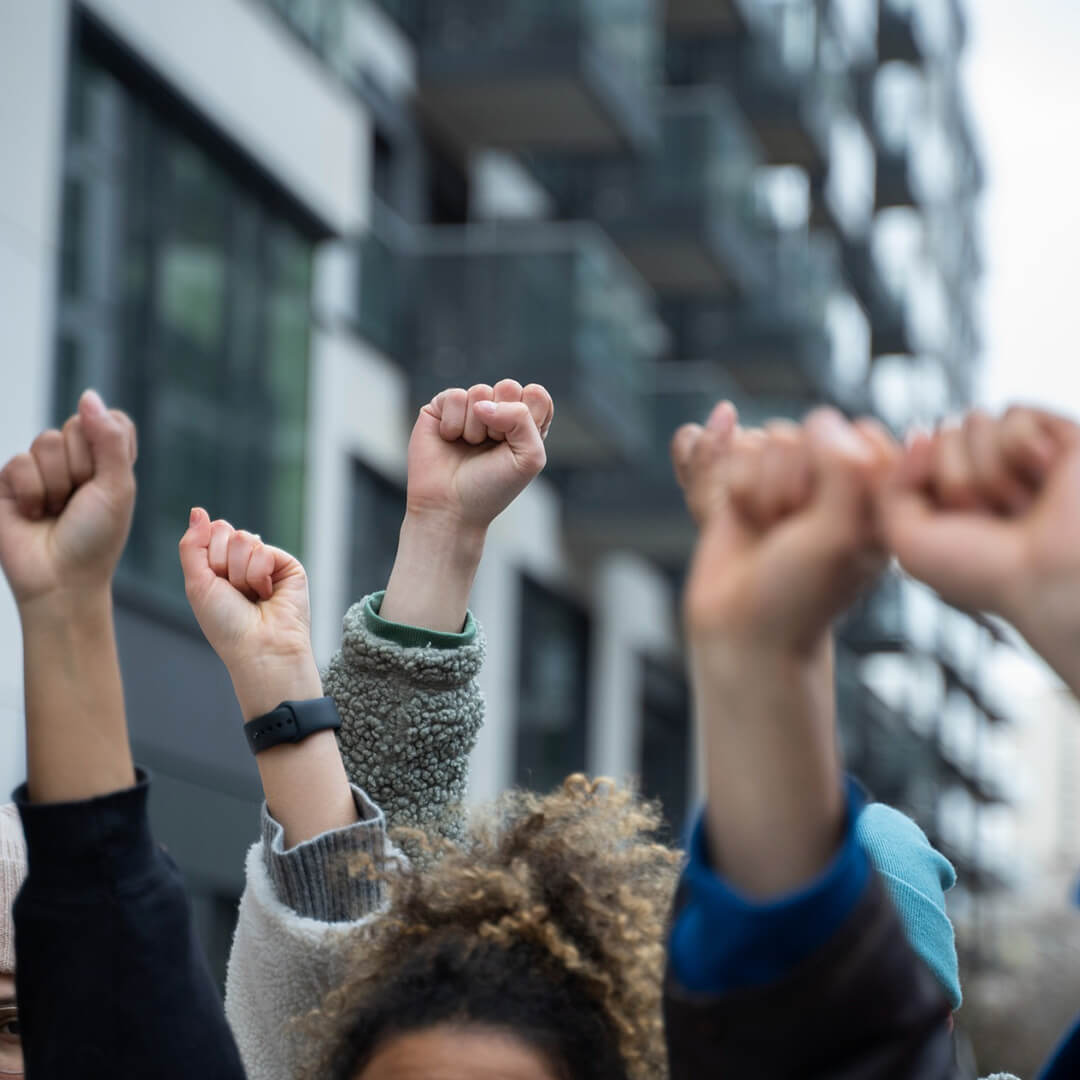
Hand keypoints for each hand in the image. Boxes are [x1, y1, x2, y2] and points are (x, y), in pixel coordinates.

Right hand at [0, 390, 135, 609]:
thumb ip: (108, 439)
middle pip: (77, 426)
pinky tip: (35, 515)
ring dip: (57, 483)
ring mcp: (42, 469)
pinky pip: (19, 462)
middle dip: (82, 467)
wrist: (61, 580)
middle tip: (81, 501)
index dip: (109, 444)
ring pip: (47, 441)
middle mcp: (76, 460)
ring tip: (58, 511)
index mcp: (109, 461)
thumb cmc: (96, 538)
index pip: (112, 420)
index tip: (109, 478)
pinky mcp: (10, 481)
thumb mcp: (116, 487)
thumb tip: (88, 395)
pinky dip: (32, 492)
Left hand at [178, 509, 320, 719]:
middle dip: (223, 563)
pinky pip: (264, 550)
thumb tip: (197, 511)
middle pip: (226, 531)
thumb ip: (192, 545)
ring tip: (252, 596)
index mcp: (222, 565)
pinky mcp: (288, 565)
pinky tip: (267, 594)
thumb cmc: (227, 625)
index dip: (208, 557)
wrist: (259, 647)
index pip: (211, 532)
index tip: (216, 585)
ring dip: (241, 573)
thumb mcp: (197, 584)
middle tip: (234, 592)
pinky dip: (260, 575)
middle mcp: (244, 561)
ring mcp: (267, 562)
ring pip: (245, 539)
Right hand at [377, 381, 552, 631]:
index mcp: (524, 423)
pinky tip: (449, 439)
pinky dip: (454, 423)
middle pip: (508, 386)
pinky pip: (454, 396)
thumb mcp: (529, 457)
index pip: (535, 394)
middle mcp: (497, 412)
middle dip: (502, 420)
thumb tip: (483, 403)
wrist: (450, 507)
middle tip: (491, 446)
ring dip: (476, 427)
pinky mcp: (441, 408)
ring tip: (469, 447)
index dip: (528, 416)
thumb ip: (523, 418)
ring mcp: (468, 408)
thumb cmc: (492, 487)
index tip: (516, 445)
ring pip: (480, 391)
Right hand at [675, 404, 896, 652]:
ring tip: (765, 531)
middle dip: (787, 486)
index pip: (857, 435)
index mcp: (877, 492)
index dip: (834, 476)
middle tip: (790, 536)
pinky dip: (727, 484)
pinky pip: (730, 452)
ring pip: (765, 442)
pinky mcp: (747, 484)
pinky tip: (741, 517)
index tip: (830, 527)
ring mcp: (789, 480)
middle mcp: (835, 481)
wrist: (740, 630)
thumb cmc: (799, 594)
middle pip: (803, 435)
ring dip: (756, 490)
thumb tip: (818, 417)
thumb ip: (843, 466)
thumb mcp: (838, 533)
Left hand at [880, 406, 1079, 693]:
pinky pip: (1014, 414)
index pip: (915, 452)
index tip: (953, 528)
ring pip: (975, 421)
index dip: (925, 485)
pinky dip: (1022, 450)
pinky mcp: (1060, 435)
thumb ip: (889, 483)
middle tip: (992, 519)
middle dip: (957, 479)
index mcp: (949, 494)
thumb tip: (922, 432)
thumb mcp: (906, 537)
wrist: (1053, 578)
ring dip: (990, 471)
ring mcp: (1022, 452)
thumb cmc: (982, 569)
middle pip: (943, 433)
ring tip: (1022, 505)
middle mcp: (985, 470)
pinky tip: (1046, 478)